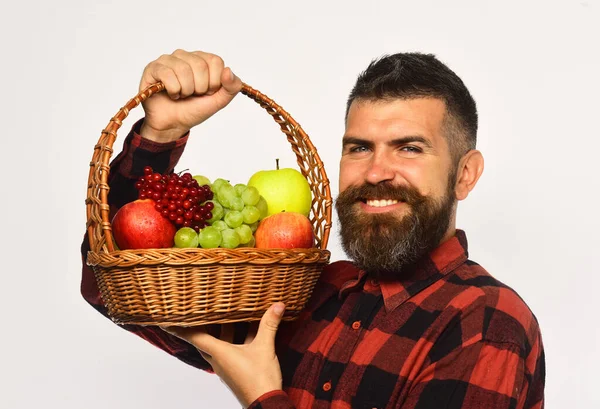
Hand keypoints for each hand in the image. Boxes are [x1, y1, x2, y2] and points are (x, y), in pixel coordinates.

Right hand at [138, 49, 242, 142]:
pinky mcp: (154, 68)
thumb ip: (231, 87)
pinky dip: (173, 90)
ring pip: (183, 69)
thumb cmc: (194, 109)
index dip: (214, 82)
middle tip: (193, 94)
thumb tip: (228, 70)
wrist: (173, 124)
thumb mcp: (219, 101)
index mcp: (203, 60)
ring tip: (182, 95)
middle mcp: (185, 56)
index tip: (207, 92)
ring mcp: (168, 60)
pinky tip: (171, 94)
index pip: (216, 61)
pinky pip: (167, 74)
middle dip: (199, 88)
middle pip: (200, 65)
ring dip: (185, 90)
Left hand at [164, 303, 285, 407]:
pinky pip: (232, 350)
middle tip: (197, 312)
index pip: (193, 337)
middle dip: (201, 326)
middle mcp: (218, 360)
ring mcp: (227, 366)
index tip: (166, 321)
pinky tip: (250, 330)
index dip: (180, 327)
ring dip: (222, 330)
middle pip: (204, 340)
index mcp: (219, 353)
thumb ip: (269, 325)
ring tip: (227, 314)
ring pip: (219, 344)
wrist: (266, 404)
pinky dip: (236, 339)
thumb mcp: (264, 348)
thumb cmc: (259, 380)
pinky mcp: (237, 370)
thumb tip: (277, 305)